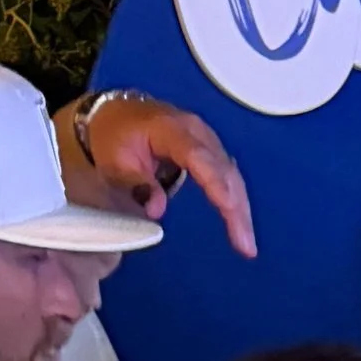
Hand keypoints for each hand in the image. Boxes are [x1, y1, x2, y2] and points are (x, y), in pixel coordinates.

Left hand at [68, 92, 256, 257]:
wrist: (117, 114)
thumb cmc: (114, 138)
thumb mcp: (115, 162)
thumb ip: (136, 184)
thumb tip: (157, 210)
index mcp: (170, 128)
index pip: (198, 156)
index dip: (215, 182)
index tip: (229, 208)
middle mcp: (197, 131)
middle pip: (223, 170)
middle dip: (236, 209)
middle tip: (245, 246)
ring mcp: (207, 139)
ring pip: (232, 176)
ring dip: (241, 211)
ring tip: (247, 245)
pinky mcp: (211, 151)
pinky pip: (228, 177)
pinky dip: (236, 202)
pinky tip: (241, 226)